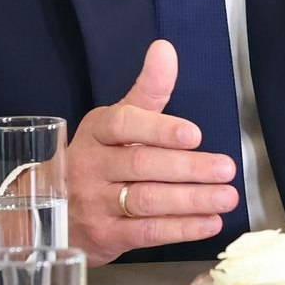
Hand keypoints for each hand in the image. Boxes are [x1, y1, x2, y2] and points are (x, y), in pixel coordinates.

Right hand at [66, 40, 239, 261]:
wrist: (57, 210)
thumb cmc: (99, 159)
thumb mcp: (116, 121)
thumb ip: (147, 89)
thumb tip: (164, 49)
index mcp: (96, 131)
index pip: (124, 124)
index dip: (159, 129)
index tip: (194, 134)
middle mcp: (91, 165)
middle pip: (141, 165)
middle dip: (188, 168)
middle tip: (226, 169)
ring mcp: (95, 203)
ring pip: (147, 201)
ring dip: (192, 200)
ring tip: (227, 197)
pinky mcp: (106, 235)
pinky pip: (147, 232)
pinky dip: (182, 228)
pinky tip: (210, 222)